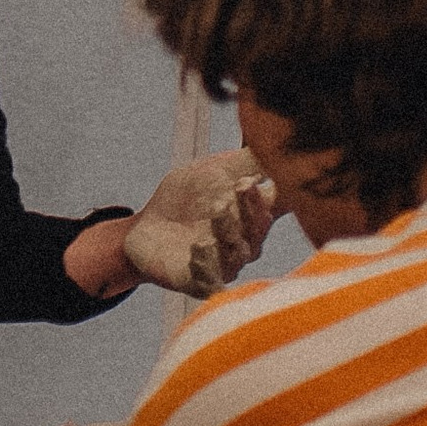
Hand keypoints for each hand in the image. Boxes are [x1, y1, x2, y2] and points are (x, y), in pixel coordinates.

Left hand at [119, 148, 277, 297]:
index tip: (263, 175)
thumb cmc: (186, 197)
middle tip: (240, 186)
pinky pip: (210, 283)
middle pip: (257, 232)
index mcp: (253, 217)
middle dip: (251, 209)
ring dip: (229, 232)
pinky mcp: (197, 283)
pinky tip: (198, 248)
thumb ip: (247, 161)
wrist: (145, 225)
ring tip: (218, 211)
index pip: (273, 209)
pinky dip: (206, 266)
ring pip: (236, 256)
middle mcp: (244, 245)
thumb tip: (281, 142)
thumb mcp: (215, 170)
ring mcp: (222, 266)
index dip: (271, 195)